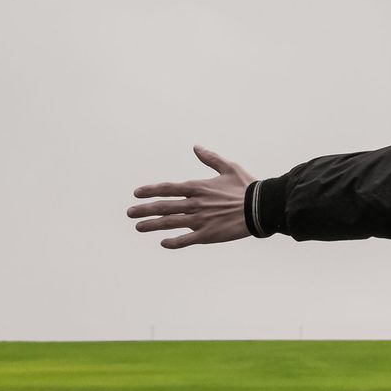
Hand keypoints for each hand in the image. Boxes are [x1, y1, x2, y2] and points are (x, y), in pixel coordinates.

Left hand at [128, 146, 255, 249]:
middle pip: (164, 207)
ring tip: (138, 227)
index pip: (168, 188)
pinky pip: (186, 239)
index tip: (136, 194)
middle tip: (129, 213)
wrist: (261, 207)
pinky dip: (174, 242)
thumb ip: (210, 158)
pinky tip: (163, 243)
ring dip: (152, 225)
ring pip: (170, 223)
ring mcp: (200, 220)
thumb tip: (196, 147)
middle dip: (144, 209)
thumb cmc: (247, 187)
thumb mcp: (229, 168)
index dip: (150, 190)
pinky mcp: (208, 234)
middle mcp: (195, 204)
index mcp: (198, 187)